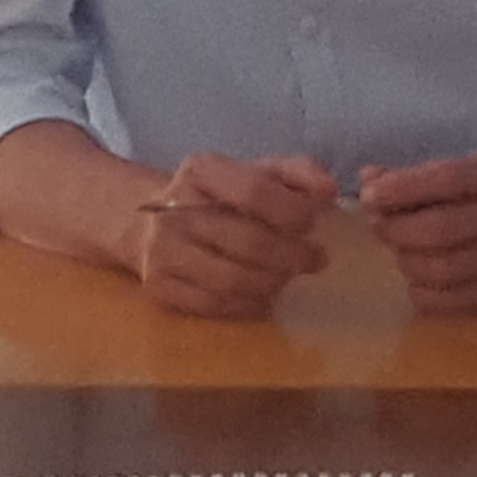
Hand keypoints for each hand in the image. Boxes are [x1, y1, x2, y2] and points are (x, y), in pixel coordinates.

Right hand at [124, 152, 332, 317]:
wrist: (148, 223)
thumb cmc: (218, 198)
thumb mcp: (256, 172)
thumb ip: (298, 172)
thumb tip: (327, 191)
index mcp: (201, 171)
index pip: (254, 192)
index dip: (291, 211)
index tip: (313, 223)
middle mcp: (173, 209)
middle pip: (247, 241)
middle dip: (292, 256)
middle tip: (315, 260)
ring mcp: (161, 252)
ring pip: (231, 280)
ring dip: (272, 283)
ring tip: (288, 277)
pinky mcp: (158, 287)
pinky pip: (214, 305)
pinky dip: (248, 305)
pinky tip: (263, 295)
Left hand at [352, 151, 476, 313]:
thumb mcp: (457, 171)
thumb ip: (410, 176)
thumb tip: (367, 179)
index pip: (447, 179)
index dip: (403, 188)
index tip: (370, 196)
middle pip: (443, 229)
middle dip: (397, 230)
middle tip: (377, 225)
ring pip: (445, 268)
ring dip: (407, 260)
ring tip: (399, 249)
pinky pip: (452, 299)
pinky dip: (422, 292)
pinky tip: (416, 277)